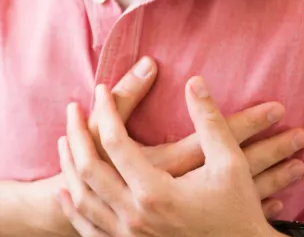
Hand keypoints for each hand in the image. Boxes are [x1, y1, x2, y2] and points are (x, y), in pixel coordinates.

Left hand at [57, 77, 295, 236]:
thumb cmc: (238, 210)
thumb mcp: (230, 162)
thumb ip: (209, 120)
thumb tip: (195, 82)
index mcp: (155, 192)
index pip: (115, 142)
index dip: (106, 111)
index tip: (101, 89)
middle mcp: (135, 216)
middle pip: (88, 168)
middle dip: (76, 134)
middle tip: (73, 109)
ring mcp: (129, 236)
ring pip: (83, 199)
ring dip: (69, 167)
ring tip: (64, 140)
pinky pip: (88, 229)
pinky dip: (73, 208)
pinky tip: (66, 192)